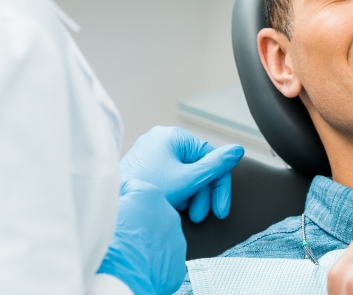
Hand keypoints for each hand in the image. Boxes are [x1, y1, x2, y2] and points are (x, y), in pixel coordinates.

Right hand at [98, 178, 186, 294]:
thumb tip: (108, 193)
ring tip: (126, 251)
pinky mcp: (177, 263)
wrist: (121, 281)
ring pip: (158, 235)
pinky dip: (152, 260)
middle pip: (148, 212)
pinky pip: (163, 257)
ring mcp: (176, 240)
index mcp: (150, 195)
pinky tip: (137, 264)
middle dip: (134, 219)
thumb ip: (109, 195)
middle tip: (117, 233)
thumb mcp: (100, 208)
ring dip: (145, 240)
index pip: (131, 188)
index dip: (116, 199)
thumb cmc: (108, 245)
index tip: (108, 209)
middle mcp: (169, 215)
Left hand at [120, 126, 242, 222]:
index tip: (221, 210)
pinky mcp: (143, 163)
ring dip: (189, 195)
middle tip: (198, 216)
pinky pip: (169, 175)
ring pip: (184, 172)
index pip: (211, 159)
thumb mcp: (188, 180)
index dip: (219, 187)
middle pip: (197, 167)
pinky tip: (171, 205)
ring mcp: (150, 150)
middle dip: (200, 194)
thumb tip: (238, 150)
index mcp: (174, 136)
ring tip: (181, 211)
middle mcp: (161, 138)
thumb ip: (216, 166)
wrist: (114, 205)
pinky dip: (176, 191)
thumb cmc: (148, 189)